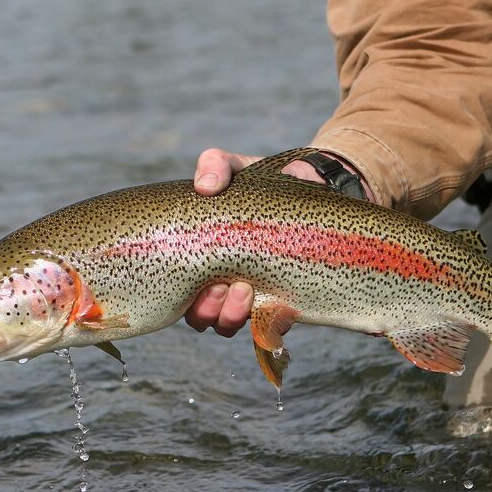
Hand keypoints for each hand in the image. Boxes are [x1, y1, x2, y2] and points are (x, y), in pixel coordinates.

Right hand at [184, 148, 327, 336]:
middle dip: (208, 310)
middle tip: (223, 286)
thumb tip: (205, 186)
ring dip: (232, 316)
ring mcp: (253, 294)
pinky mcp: (284, 300)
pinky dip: (271, 323)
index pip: (181, 296)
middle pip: (202, 318)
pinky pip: (272, 326)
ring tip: (246, 289)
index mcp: (201, 260)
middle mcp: (222, 283)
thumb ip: (216, 165)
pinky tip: (280, 306)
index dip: (186, 300)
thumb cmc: (261, 183)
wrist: (310, 188)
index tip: (202, 280)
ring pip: (230, 326)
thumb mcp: (235, 168)